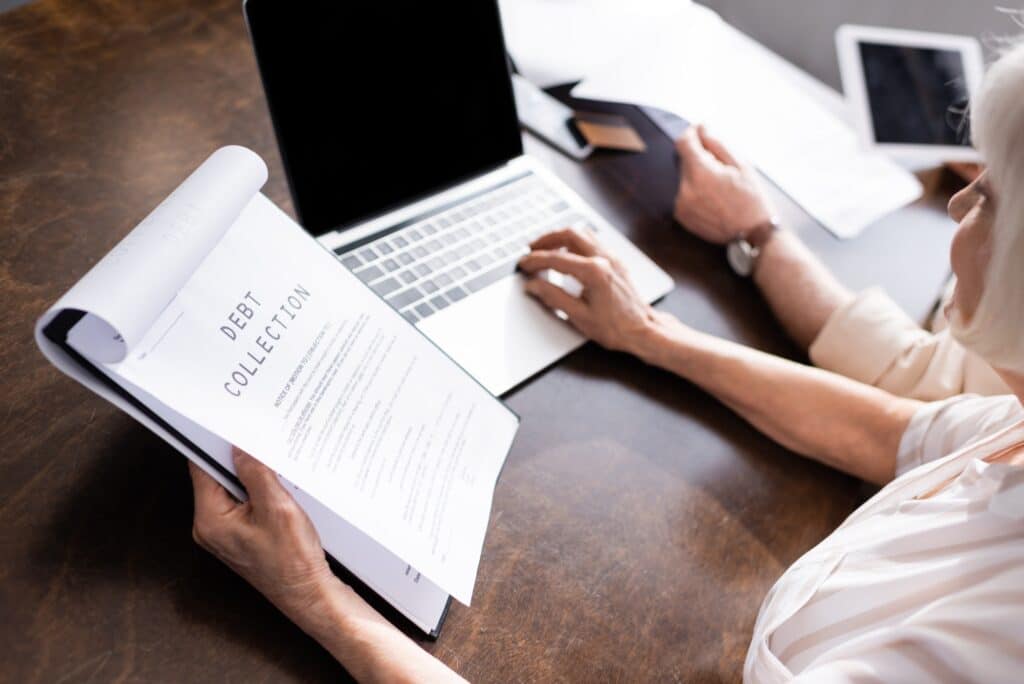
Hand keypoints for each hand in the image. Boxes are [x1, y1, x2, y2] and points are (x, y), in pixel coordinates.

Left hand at [190, 451, 467, 683]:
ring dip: (252, 473)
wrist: (309, 595)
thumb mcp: (277, 507)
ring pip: (232, 487)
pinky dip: (259, 488)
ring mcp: (225, 530)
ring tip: (273, 460)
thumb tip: (240, 446)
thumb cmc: (292, 560)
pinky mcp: (241, 534)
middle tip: (258, 436)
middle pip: (216, 474)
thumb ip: (256, 473)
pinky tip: (278, 483)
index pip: (201, 466)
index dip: (214, 440)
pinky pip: (244, 501)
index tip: (227, 420)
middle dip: (238, 455)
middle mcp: (211, 524)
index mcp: (211, 518)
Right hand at [518, 227, 660, 354]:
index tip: (523, 264)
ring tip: (547, 248)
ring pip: (583, 234)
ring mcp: (612, 258)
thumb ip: (553, 297)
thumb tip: (533, 286)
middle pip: (570, 234)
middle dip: (547, 239)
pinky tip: (568, 253)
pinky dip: (576, 242)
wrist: (642, 330)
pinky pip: (593, 242)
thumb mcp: (579, 316)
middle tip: (532, 249)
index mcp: (594, 272)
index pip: (556, 259)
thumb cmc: (615, 327)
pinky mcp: (616, 262)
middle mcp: (604, 259)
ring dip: (562, 237)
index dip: (535, 261)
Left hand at [673, 124, 773, 243]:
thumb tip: (702, 128)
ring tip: (721, 187)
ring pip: (685, 178)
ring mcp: (681, 205)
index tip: (700, 131)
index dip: (691, 133)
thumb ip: (717, 144)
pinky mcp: (682, 216)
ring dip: (698, 176)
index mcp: (700, 173)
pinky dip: (696, 192)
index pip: (684, 143)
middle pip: (685, 161)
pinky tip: (714, 200)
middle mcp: (685, 189)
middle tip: (722, 167)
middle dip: (700, 158)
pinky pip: (685, 195)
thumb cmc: (751, 198)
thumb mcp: (741, 165)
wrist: (753, 234)